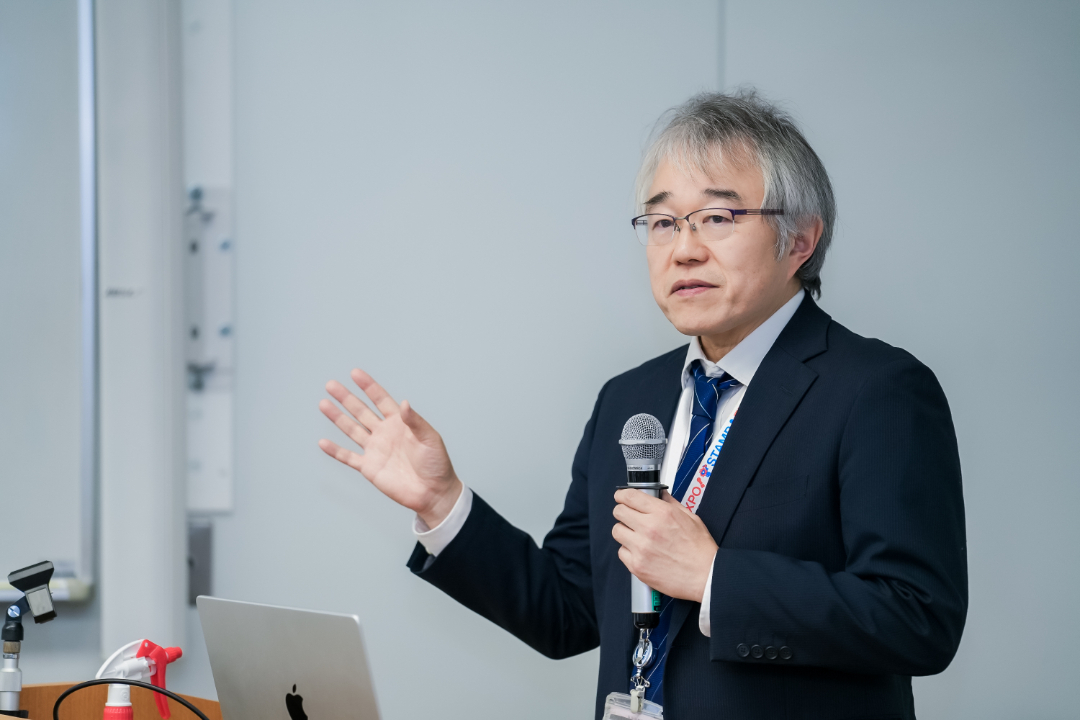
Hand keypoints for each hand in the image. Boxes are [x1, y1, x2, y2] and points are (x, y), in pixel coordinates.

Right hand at [318, 369, 461, 527]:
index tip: (355, 373)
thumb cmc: (436, 464)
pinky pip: (348, 457)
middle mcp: (384, 433)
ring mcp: (375, 450)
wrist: (433, 492)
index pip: (380, 400)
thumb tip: (404, 403)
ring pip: (352, 430)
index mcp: (399, 423)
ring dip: (338, 418)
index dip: (368, 386)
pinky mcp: (369, 468)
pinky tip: (323, 442)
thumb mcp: (430, 439)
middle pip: (361, 411)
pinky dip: (335, 451)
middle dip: (346, 398)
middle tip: (331, 385)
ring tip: (324, 404)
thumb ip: (415, 421)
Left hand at [612, 489, 717, 601]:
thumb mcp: (690, 518)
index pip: (629, 496)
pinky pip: (621, 552)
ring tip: (637, 536)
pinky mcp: (637, 565)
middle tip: (630, 517)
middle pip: (619, 512)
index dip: (622, 495)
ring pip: (617, 531)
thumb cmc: (700, 549)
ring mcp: (641, 548)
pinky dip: (628, 551)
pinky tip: (641, 552)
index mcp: (662, 513)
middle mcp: (649, 528)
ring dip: (625, 531)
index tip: (621, 497)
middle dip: (623, 512)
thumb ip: (671, 504)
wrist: (705, 576)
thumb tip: (659, 495)